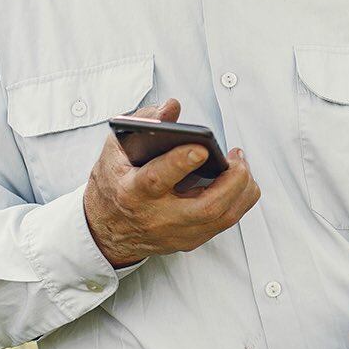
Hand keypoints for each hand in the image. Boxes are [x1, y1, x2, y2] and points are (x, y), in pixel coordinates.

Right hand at [82, 98, 259, 267]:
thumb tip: (171, 108)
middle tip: (236, 157)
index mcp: (132, 191)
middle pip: (206, 207)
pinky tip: (238, 180)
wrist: (106, 230)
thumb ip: (143, 123)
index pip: (157, 179)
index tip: (201, 147)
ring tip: (240, 164)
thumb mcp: (115, 149)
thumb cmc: (114, 184)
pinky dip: (239, 199)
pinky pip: (225, 222)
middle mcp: (156, 217)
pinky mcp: (190, 240)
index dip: (180, 163)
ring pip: (223, 217)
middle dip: (232, 180)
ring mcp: (176, 233)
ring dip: (242, 189)